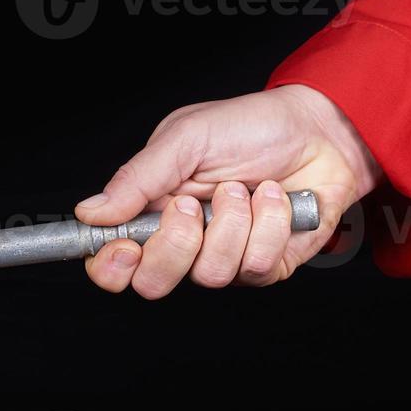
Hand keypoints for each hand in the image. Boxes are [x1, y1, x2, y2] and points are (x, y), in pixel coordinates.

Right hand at [76, 84, 381, 295]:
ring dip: (233, 222)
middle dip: (176, 242)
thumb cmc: (249, 127)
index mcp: (150, 213)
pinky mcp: (265, 266)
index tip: (125, 245)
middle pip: (153, 283)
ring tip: (246, 188)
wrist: (319, 131)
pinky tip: (275, 199)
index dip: (110, 266)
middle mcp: (182, 244)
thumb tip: (91, 212)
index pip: (111, 264)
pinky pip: (257, 265)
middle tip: (193, 203)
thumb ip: (136, 178)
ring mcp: (223, 258)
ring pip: (210, 275)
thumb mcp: (185, 139)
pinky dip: (271, 223)